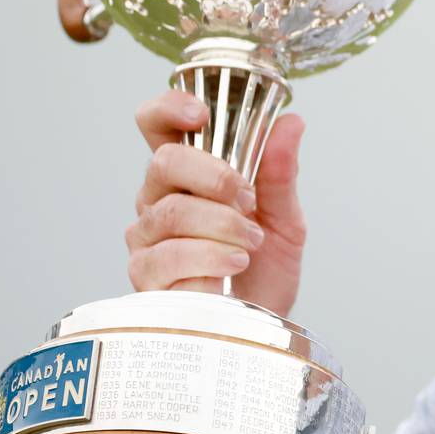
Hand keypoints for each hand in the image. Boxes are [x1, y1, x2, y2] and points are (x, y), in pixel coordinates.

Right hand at [124, 90, 306, 316]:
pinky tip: (233, 267)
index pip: (157, 125)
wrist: (260, 325)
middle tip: (249, 201)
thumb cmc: (265, 268)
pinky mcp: (145, 277)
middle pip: (165, 162)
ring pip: (172, 211)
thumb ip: (280, 171)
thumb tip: (290, 123)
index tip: (201, 114)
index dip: (170, 108)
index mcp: (186, 175)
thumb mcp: (284, 217)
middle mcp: (157, 200)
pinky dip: (210, 259)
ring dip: (222, 226)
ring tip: (251, 245)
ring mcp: (146, 239)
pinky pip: (169, 257)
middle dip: (216, 177)